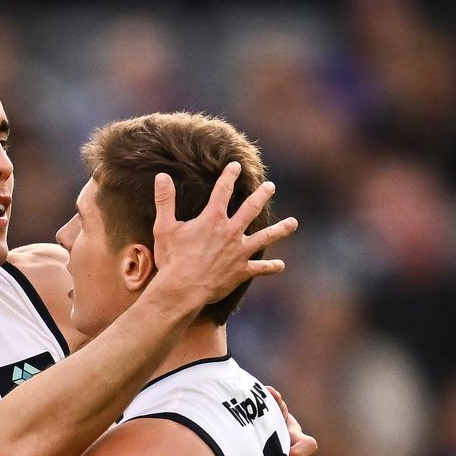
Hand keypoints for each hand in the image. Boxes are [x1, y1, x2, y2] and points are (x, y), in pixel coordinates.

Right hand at [149, 165, 297, 310]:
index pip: (222, 191)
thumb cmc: (173, 258)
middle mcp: (230, 232)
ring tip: (293, 223)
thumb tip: (162, 177)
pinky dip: (270, 267)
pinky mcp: (241, 270)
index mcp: (213, 219)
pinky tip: (280, 266)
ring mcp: (239, 251)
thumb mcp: (165, 227)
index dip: (229, 176)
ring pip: (265, 237)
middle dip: (261, 195)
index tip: (235, 166)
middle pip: (251, 208)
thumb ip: (165, 201)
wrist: (183, 289)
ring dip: (280, 229)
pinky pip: (260, 268)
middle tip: (270, 187)